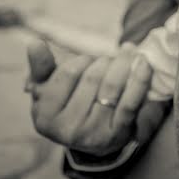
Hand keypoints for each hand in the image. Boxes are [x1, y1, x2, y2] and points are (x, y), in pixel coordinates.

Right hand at [26, 40, 152, 156]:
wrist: (94, 135)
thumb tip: (34, 43)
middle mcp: (67, 131)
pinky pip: (130, 102)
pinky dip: (140, 79)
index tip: (88, 60)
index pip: (69, 73)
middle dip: (105, 61)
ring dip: (124, 64)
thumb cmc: (70, 103)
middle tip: (110, 57)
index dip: (82, 60)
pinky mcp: (118, 135)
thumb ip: (41, 66)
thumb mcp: (49, 87)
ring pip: (113, 87)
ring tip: (128, 53)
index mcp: (45, 117)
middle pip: (93, 78)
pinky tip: (144, 63)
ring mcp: (94, 135)